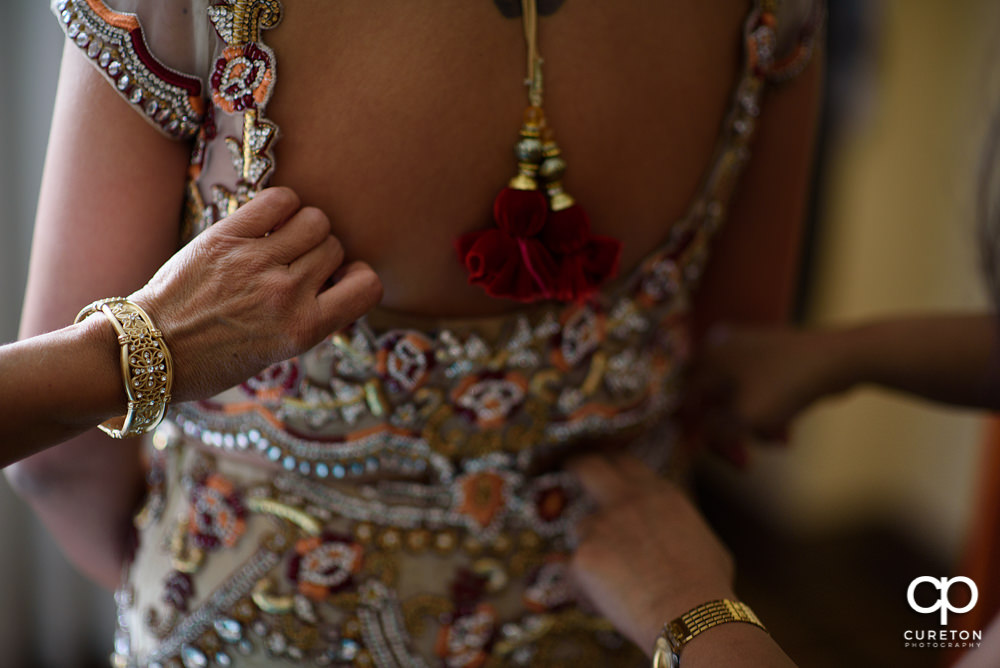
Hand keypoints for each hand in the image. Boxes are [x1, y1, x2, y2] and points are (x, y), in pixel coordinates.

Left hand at [130, 187, 381, 401]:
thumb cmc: (214, 359)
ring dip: (304, 226)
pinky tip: (269, 221)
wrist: (152, 350)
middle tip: (294, 266)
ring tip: (282, 240)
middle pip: (335, 246)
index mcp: (304, 329)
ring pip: (314, 219)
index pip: (367, 286)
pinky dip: (282, 204)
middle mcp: (286, 294)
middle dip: (321, 253)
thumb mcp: (277, 351)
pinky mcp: (227, 237)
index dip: (357, 277)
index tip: (337, 281)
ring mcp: (256, 262)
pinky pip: (278, 200)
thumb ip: (311, 315)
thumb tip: (333, 275)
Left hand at [567, 455, 734, 654]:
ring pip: (579, 531)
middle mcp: (625, 501)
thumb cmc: (707, 586)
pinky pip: (572, 572)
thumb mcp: (703, 540)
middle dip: (576, 467)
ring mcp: (600, 526)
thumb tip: (666, 533)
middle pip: (588, 467)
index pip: (625, 463)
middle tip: (570, 471)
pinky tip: (608, 605)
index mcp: (657, 494)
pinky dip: (584, 588)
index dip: (611, 464)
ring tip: (616, 584)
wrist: (690, 614)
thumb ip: (676, 527)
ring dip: (589, 550)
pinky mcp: (582, 556)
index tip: (603, 466)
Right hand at [686, 325, 852, 465]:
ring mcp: (748, 349)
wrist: (839, 359)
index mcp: (707, 358)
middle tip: (745, 460)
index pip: (688, 402)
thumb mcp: (742, 418)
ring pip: (738, 400)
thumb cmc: (784, 386)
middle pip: (713, 403)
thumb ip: (713, 433)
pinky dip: (768, 412)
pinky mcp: (773, 356)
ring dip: (753, 427)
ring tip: (776, 442)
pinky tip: (786, 431)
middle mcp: (721, 348)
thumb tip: (702, 436)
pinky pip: (759, 391)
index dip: (699, 434)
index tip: (720, 456)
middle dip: (731, 434)